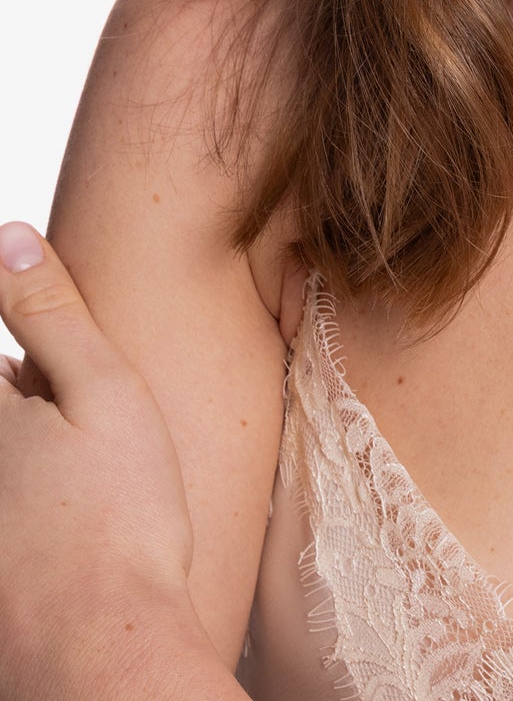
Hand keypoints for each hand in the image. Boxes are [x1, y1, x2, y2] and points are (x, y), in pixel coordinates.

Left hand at [0, 221, 201, 697]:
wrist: (103, 656)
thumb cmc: (119, 522)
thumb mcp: (104, 390)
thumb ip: (51, 311)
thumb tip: (7, 237)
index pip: (1, 356)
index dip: (25, 333)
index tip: (54, 369)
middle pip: (2, 400)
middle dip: (26, 392)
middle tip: (87, 426)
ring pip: (7, 463)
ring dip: (33, 453)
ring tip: (85, 473)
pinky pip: (11, 516)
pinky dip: (29, 507)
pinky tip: (68, 523)